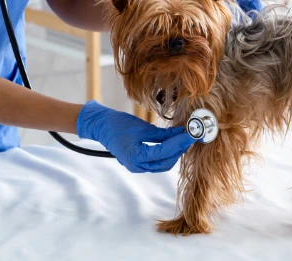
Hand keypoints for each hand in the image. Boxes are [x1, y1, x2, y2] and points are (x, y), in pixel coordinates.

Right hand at [76, 101, 195, 172]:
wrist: (101, 126)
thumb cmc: (118, 124)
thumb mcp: (142, 127)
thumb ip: (162, 133)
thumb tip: (180, 132)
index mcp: (136, 158)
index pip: (164, 152)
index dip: (179, 143)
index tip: (190, 135)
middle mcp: (137, 166)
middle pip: (166, 162)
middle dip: (179, 150)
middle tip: (190, 136)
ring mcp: (138, 166)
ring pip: (163, 164)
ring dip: (174, 152)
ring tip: (183, 139)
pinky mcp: (139, 162)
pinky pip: (157, 161)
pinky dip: (167, 153)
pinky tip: (173, 142)